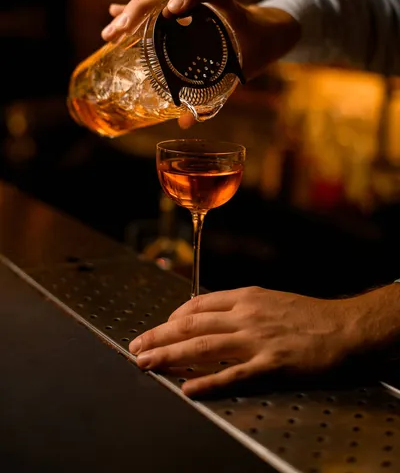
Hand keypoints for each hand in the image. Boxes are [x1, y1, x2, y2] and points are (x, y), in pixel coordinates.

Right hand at [102, 0, 300, 128]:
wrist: (267, 32)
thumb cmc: (257, 48)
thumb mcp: (241, 72)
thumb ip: (218, 96)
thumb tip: (185, 121)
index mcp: (227, 7)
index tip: (172, 9)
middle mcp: (206, 1)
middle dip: (138, 11)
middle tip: (118, 32)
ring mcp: (193, 4)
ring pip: (157, 1)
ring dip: (130, 14)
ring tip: (110, 33)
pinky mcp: (185, 11)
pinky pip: (157, 10)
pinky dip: (137, 14)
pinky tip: (114, 15)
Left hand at [129, 286, 356, 395]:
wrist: (345, 328)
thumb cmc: (311, 315)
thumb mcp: (272, 299)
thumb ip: (242, 306)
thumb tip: (214, 315)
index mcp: (246, 298)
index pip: (198, 305)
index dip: (173, 317)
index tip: (161, 327)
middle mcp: (245, 316)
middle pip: (191, 325)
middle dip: (159, 335)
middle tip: (137, 346)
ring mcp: (256, 341)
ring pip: (202, 347)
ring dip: (169, 355)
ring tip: (146, 363)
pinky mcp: (270, 366)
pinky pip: (232, 376)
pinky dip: (207, 383)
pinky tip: (187, 389)